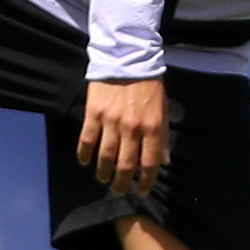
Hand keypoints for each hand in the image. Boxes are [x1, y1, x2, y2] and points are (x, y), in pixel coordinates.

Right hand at [77, 76, 168, 195]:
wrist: (127, 58)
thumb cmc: (149, 85)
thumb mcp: (163, 109)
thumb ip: (163, 136)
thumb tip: (164, 161)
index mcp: (153, 127)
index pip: (149, 163)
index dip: (145, 182)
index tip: (141, 191)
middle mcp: (132, 128)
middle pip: (125, 165)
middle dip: (122, 183)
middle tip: (118, 190)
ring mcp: (111, 122)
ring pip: (105, 156)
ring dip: (103, 172)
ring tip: (103, 179)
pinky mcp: (94, 113)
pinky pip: (87, 140)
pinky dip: (85, 154)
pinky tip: (85, 162)